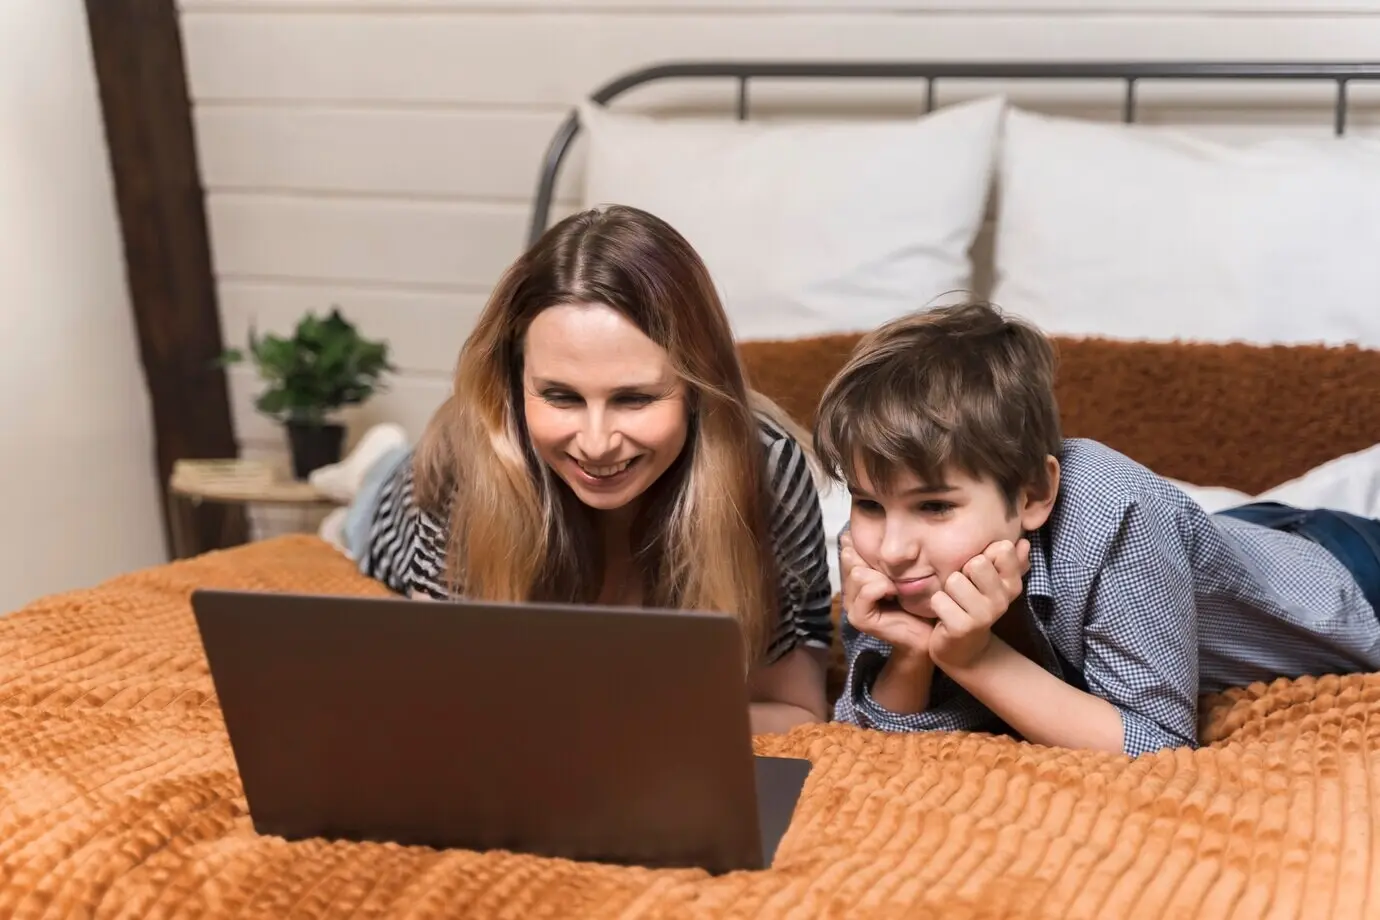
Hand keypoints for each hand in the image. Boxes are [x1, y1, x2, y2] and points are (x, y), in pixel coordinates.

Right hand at [840, 531, 933, 657]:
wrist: (929, 632)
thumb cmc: (918, 599)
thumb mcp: (898, 570)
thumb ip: (880, 555)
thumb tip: (857, 531)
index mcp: (854, 578)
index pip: (848, 549)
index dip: (868, 548)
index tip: (888, 561)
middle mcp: (848, 591)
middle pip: (851, 558)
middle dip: (875, 562)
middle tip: (894, 578)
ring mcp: (851, 606)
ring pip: (858, 573)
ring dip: (882, 576)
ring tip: (895, 588)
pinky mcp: (860, 618)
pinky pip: (868, 589)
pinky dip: (883, 587)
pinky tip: (894, 594)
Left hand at [928, 538, 1030, 669]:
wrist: (965, 650)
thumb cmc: (975, 607)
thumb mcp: (994, 583)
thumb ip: (1009, 561)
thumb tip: (1024, 543)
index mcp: (1012, 584)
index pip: (1002, 549)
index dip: (982, 556)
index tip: (979, 574)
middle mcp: (1002, 599)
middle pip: (977, 562)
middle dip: (962, 572)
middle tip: (963, 589)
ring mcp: (984, 615)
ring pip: (954, 580)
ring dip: (947, 590)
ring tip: (954, 602)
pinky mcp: (962, 627)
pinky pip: (939, 599)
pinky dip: (938, 604)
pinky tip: (945, 615)